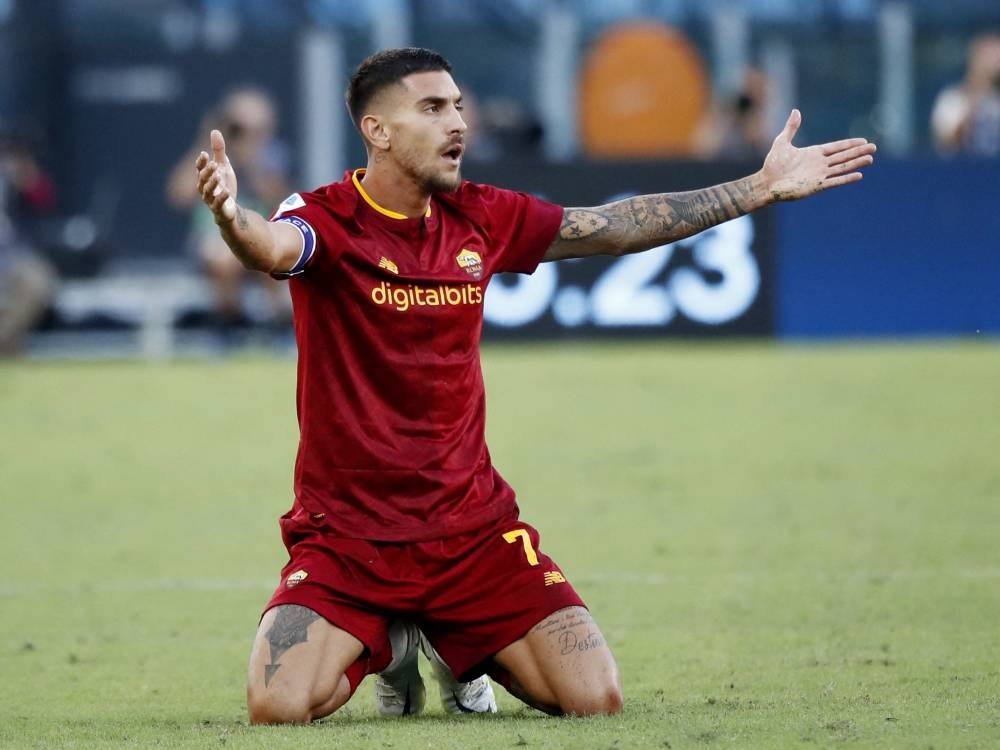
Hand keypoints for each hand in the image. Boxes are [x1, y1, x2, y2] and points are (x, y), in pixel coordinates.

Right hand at [195, 129, 237, 222]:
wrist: (230, 208)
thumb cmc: (224, 185)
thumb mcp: (223, 166)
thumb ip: (218, 151)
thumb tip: (214, 130)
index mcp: (204, 177)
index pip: (199, 168)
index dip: (201, 162)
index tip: (204, 153)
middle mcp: (204, 188)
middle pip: (202, 179)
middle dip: (207, 171)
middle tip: (213, 164)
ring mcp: (210, 200)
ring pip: (208, 192)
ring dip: (212, 183)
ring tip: (218, 175)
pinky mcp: (218, 210)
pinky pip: (218, 204)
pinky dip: (222, 198)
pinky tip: (227, 191)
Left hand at [760, 110, 875, 201]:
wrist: (766, 183)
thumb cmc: (772, 165)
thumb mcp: (782, 142)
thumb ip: (791, 128)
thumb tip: (796, 111)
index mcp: (813, 153)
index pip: (836, 147)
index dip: (849, 144)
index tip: (863, 140)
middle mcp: (819, 164)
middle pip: (843, 156)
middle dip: (858, 151)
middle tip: (874, 147)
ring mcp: (818, 175)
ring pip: (842, 168)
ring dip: (856, 163)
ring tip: (870, 159)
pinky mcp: (816, 186)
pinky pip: (834, 181)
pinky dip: (846, 178)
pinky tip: (858, 175)